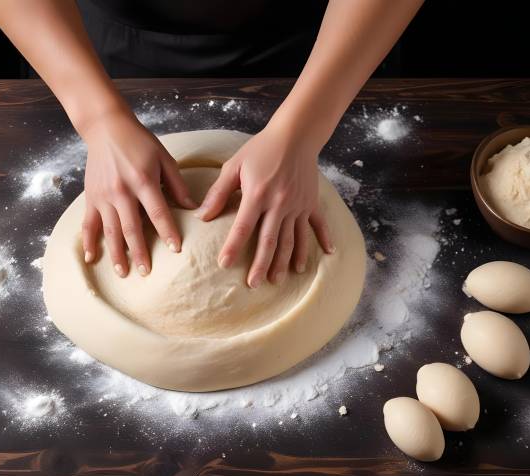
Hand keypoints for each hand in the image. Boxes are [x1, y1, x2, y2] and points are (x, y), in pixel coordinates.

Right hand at [82, 111, 196, 276]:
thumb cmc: (139, 142)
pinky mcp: (91, 197)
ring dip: (117, 254)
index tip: (176, 249)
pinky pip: (89, 224)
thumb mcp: (164, 157)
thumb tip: (193, 208)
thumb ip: (177, 184)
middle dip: (140, 252)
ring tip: (124, 273)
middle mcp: (121, 191)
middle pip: (132, 228)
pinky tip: (92, 258)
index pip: (158, 212)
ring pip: (111, 231)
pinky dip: (89, 242)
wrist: (106, 128)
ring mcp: (103, 196)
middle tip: (147, 273)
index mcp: (143, 180)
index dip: (167, 231)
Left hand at [196, 124, 334, 287]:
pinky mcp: (311, 202)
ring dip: (286, 261)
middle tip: (253, 285)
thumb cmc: (261, 149)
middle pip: (269, 241)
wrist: (295, 135)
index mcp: (258, 195)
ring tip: (279, 280)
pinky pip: (318, 224)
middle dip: (261, 265)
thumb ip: (218, 192)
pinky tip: (326, 255)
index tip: (223, 265)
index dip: (232, 247)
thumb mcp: (234, 166)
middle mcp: (279, 204)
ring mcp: (298, 205)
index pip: (243, 227)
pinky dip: (323, 240)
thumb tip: (202, 216)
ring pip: (292, 239)